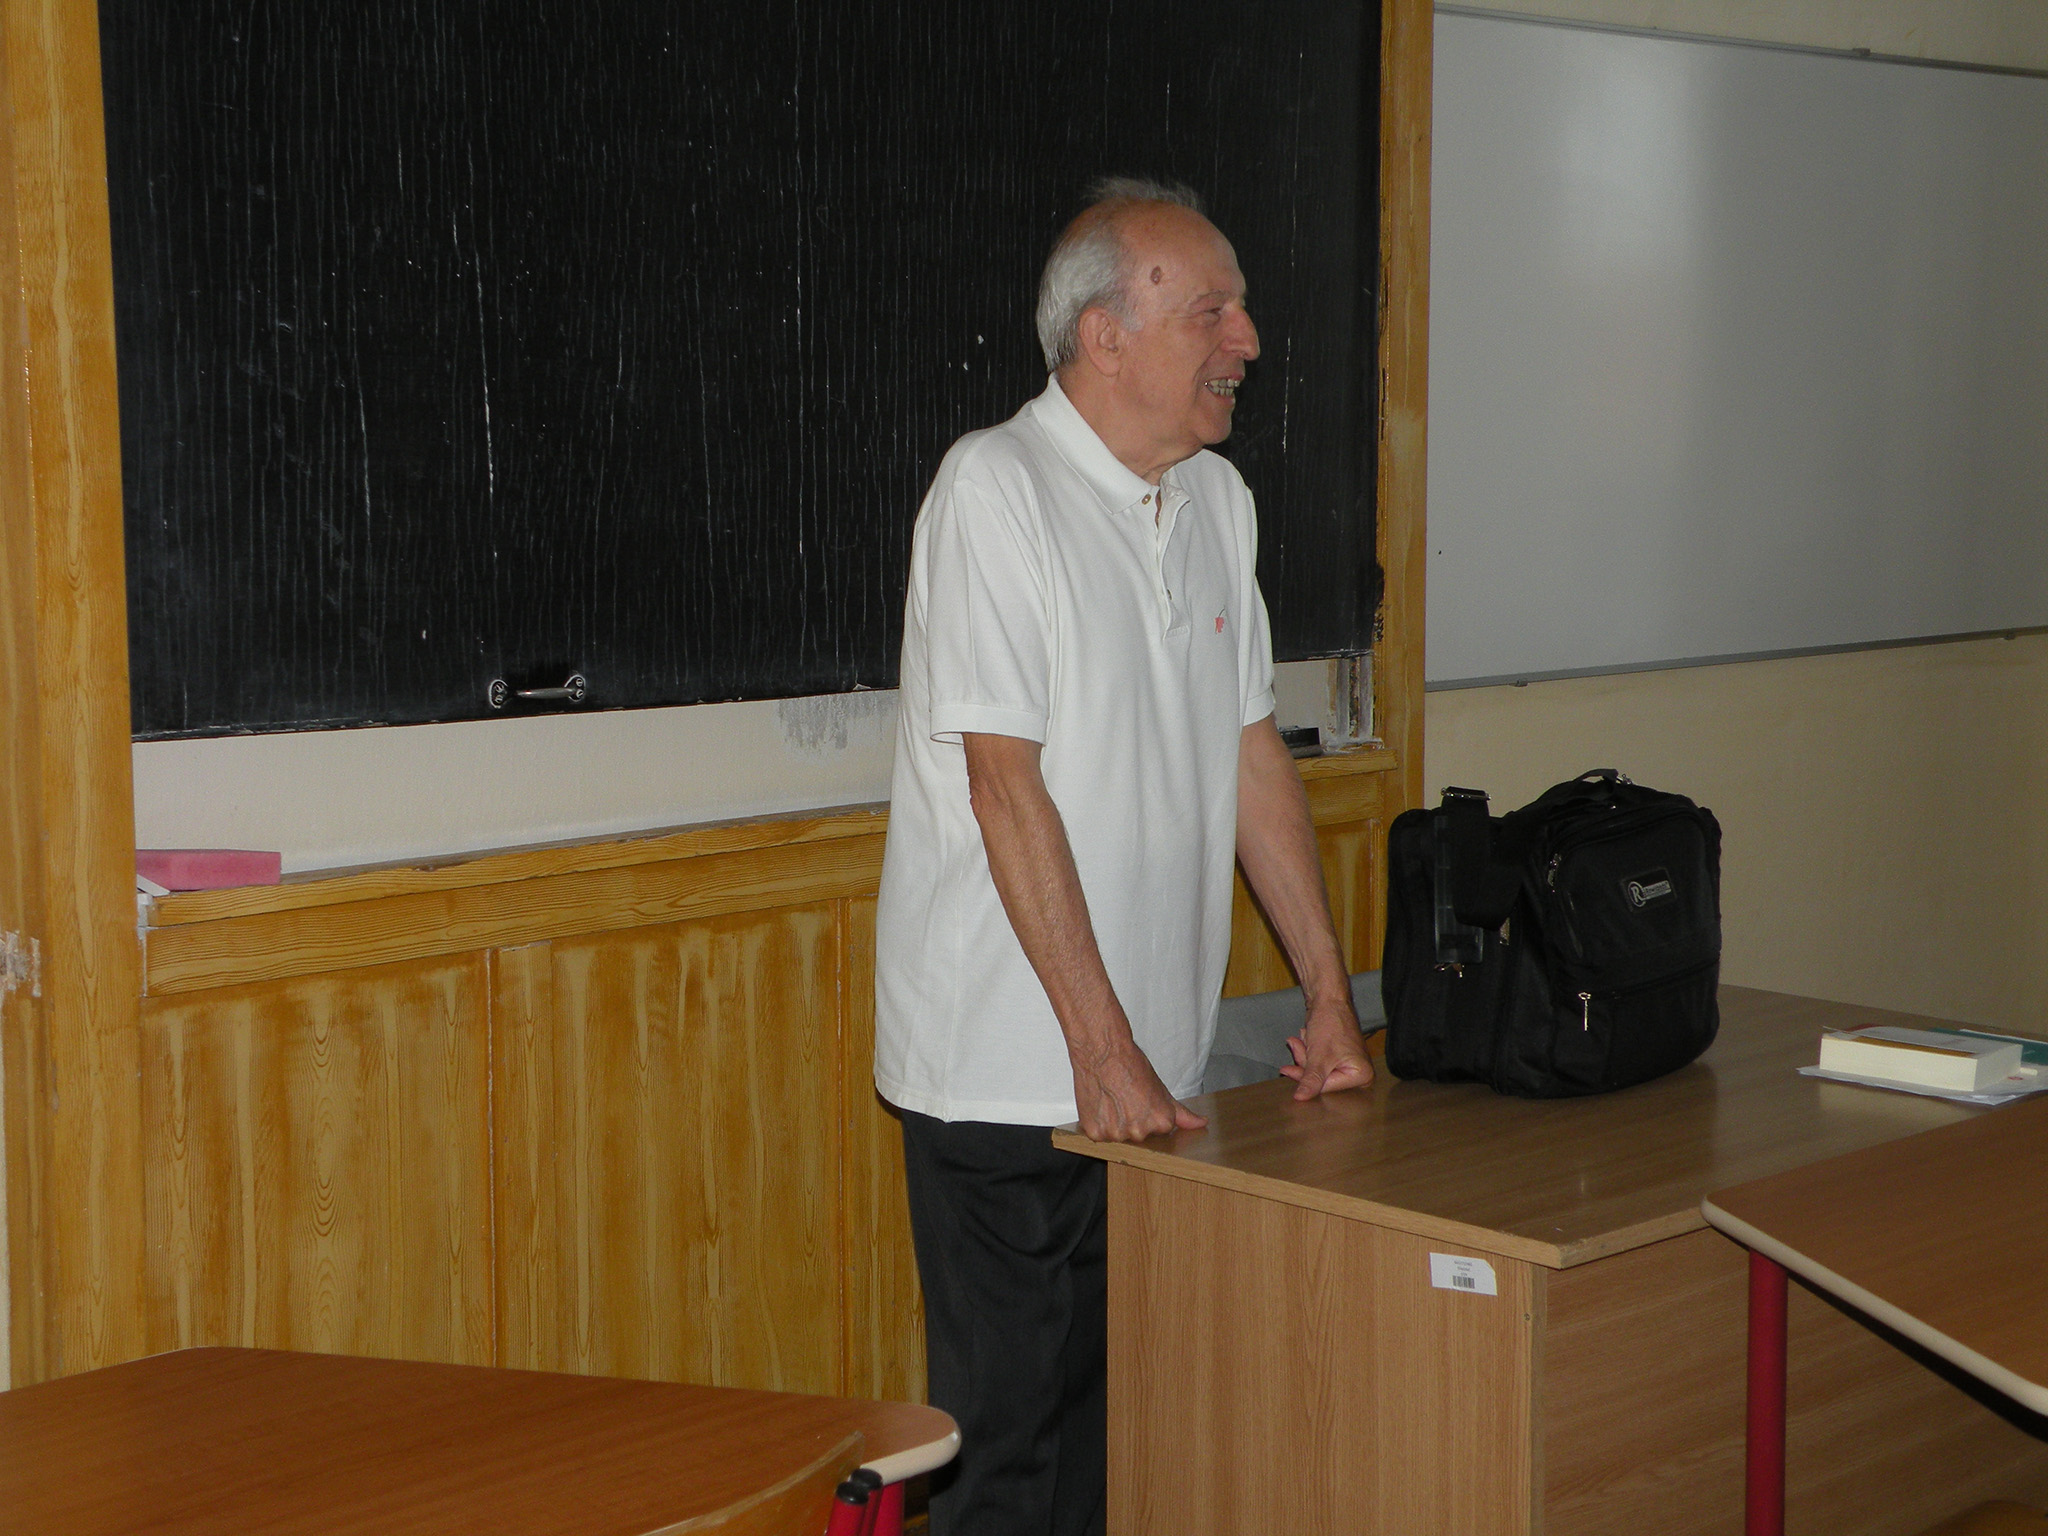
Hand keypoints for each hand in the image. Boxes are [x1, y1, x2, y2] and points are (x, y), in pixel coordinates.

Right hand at [1073, 1039, 1207, 1142]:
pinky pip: (1098, 1135)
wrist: (1103, 1051)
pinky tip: (1100, 1104)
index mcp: (1161, 1122)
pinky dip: (1097, 1122)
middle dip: (1131, 1121)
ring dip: (1113, 1123)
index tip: (1141, 1101)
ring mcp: (1117, 1134)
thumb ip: (1181, 1113)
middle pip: (1137, 1135)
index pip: (1158, 1130)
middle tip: (1125, 1098)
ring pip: (1116, 1136)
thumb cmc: (1130, 1064)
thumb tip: (1201, 1123)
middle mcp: (1140, 1132)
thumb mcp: (1161, 1089)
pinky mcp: (1096, 1132)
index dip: (1148, 1114)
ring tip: (1111, 1099)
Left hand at [1279, 1000, 1374, 1099]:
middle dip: (1305, 1062)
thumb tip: (1301, 1098)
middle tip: (1297, 1047)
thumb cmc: (1331, 1022)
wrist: (1327, 999)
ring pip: (1316, 1071)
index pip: (1326, 1088)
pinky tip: (1307, 1038)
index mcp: (1362, 1075)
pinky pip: (1317, 1062)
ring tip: (1304, 1038)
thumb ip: (1311, 1080)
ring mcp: (1348, 1065)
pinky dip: (1308, 1051)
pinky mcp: (1338, 1057)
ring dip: (1305, 1054)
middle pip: (1321, 1080)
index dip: (1305, 1078)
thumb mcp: (1318, 1057)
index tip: (1287, 1070)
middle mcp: (1359, 1072)